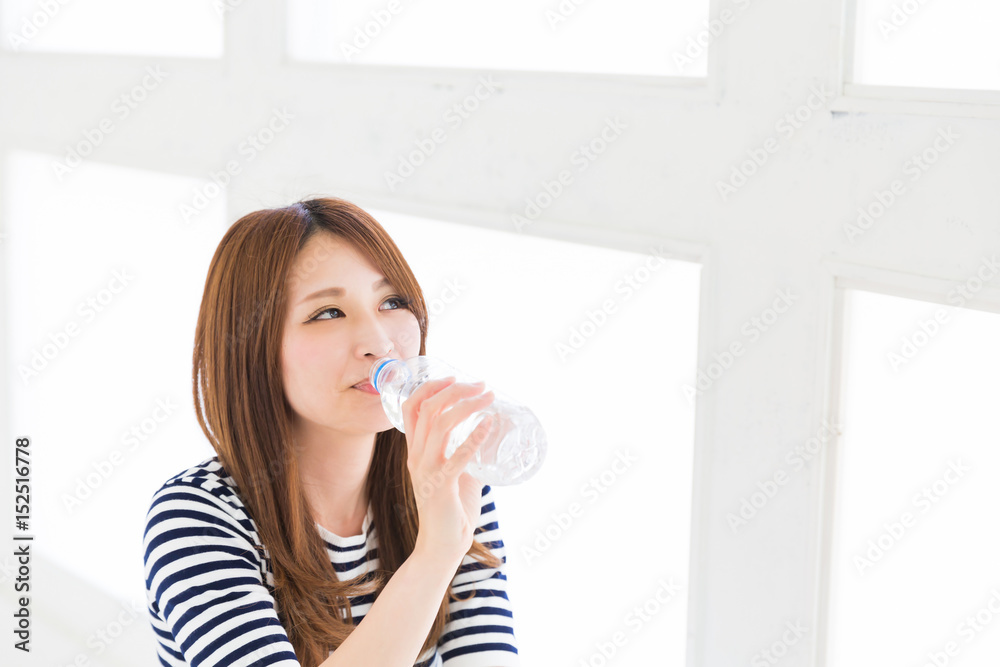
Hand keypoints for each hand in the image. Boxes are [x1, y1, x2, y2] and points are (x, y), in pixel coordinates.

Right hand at [402, 376, 497, 563]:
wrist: (442, 545)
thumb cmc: (452, 510)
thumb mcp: (456, 473)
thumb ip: (467, 454)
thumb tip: (490, 435)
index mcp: (416, 451)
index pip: (411, 407)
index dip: (431, 386)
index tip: (454, 377)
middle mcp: (416, 456)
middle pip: (428, 408)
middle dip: (455, 389)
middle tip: (481, 384)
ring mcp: (426, 470)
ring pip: (440, 423)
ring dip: (467, 404)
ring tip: (489, 397)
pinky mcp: (441, 485)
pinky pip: (457, 455)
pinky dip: (475, 436)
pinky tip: (489, 423)